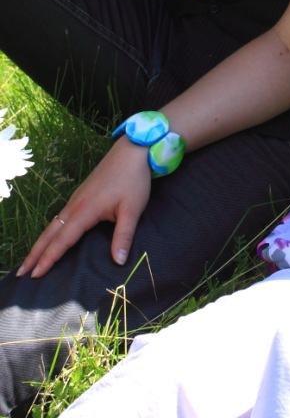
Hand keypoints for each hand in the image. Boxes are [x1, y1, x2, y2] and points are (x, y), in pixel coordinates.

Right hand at [17, 136, 151, 278]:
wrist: (132, 151)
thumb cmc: (133, 180)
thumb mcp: (132, 209)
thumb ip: (123, 235)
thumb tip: (118, 262)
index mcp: (85, 210)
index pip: (63, 240)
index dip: (49, 258)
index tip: (35, 275)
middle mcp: (75, 205)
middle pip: (50, 233)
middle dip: (35, 253)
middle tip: (21, 272)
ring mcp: (76, 198)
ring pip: (53, 224)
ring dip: (41, 242)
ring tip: (31, 260)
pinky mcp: (80, 195)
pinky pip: (60, 217)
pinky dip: (50, 231)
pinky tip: (51, 237)